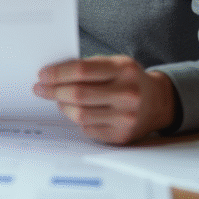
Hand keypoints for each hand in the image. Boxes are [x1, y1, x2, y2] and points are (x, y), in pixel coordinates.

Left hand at [33, 55, 176, 144]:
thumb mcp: (114, 63)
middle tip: (40, 89)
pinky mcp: (122, 135)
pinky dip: (78, 120)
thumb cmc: (127, 79)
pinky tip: (77, 112)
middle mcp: (127, 94)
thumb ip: (88, 67)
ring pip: (80, 114)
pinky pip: (88, 129)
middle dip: (54, 91)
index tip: (42, 75)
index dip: (57, 73)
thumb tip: (52, 74)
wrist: (157, 102)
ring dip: (63, 106)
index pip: (81, 71)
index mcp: (124, 69)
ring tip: (58, 100)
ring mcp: (126, 117)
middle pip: (78, 94)